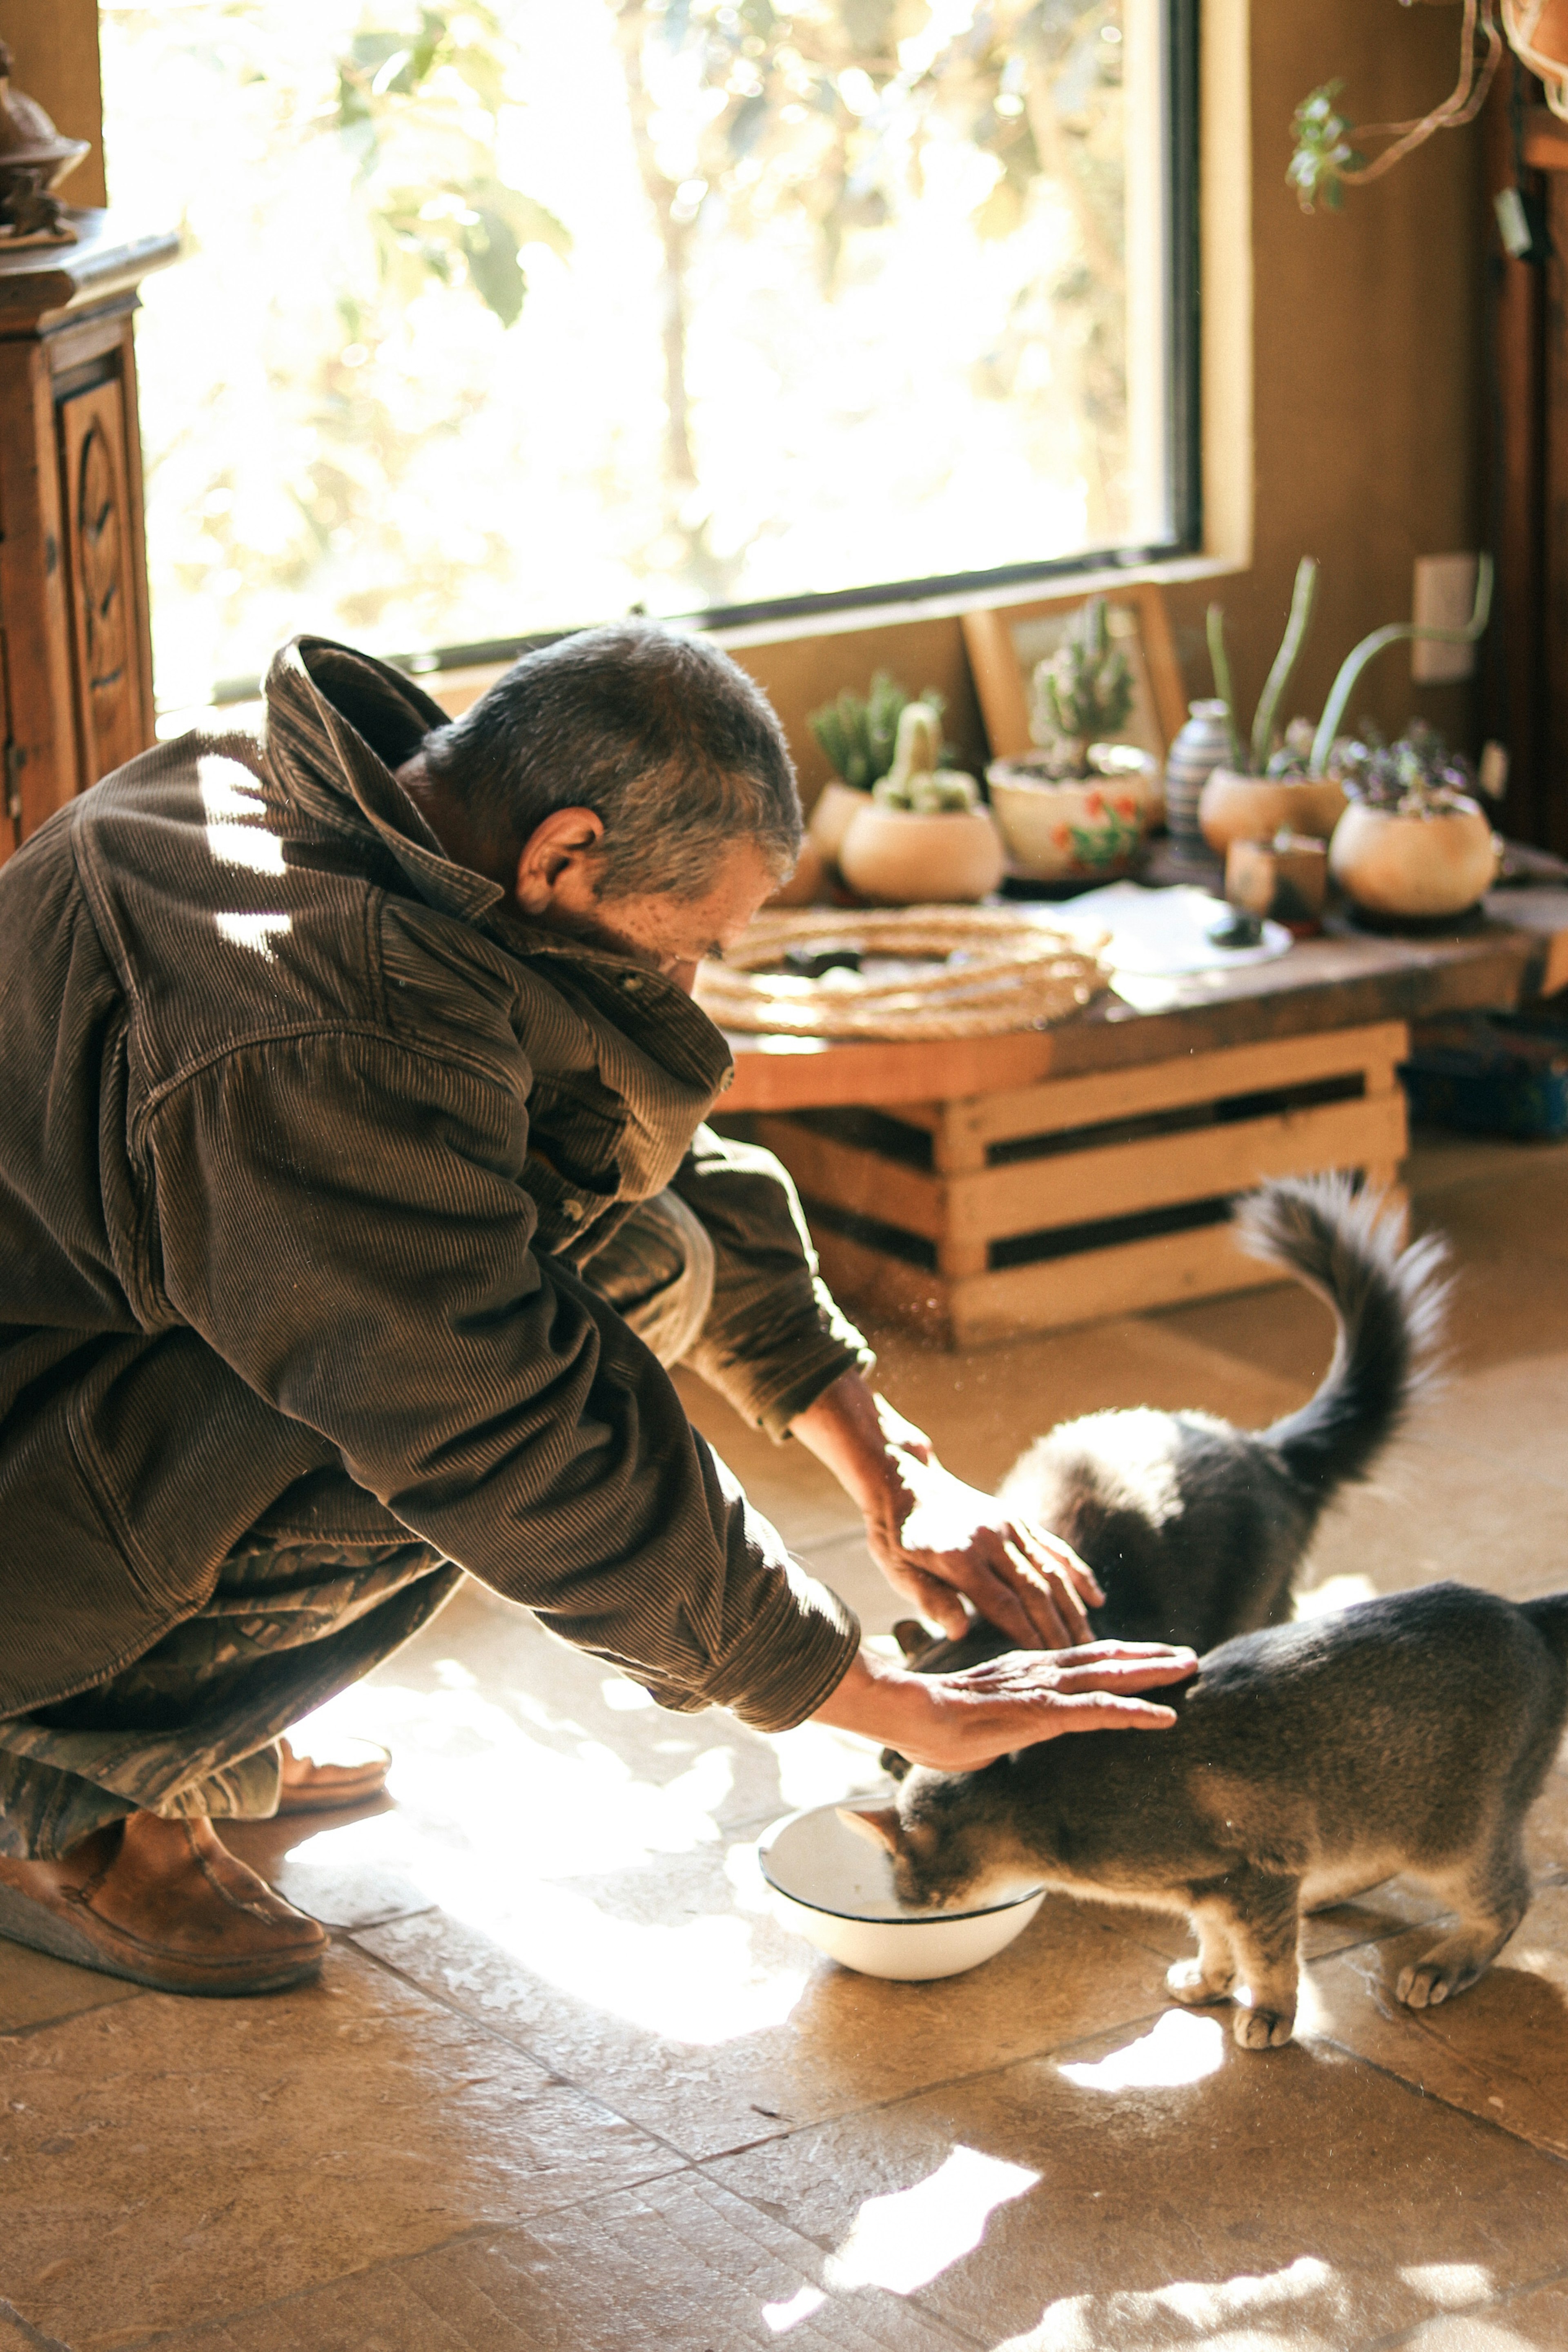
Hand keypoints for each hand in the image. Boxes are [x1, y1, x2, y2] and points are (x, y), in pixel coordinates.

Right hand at [812, 1642, 1199, 1771]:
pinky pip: (1097, 1712)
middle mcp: (1040, 1670)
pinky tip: (1163, 1717)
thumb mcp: (981, 1722)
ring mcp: (1043, 1689)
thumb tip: (1001, 1741)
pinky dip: (1134, 1712)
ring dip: (1153, 1674)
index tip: (1151, 1657)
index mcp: (1026, 1670)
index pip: (1082, 1658)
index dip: (1120, 1656)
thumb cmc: (935, 1726)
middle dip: (1150, 1658)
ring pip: (1109, 1676)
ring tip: (1188, 1670)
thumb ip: (1003, 1724)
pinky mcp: (1042, 1712)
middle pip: (1105, 1658)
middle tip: (1188, 1656)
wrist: (908, 1714)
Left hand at [865, 1451, 1102, 1650]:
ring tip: (1090, 1642)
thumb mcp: (898, 1571)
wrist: (903, 1482)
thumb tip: (959, 1633)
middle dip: (1058, 1629)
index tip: (1045, 1665)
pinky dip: (1078, 1573)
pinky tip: (1096, 1599)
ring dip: (1074, 1608)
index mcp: (959, 1557)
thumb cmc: (896, 1538)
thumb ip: (930, 1600)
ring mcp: (1008, 1525)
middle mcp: (991, 1539)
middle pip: (1035, 1590)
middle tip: (1076, 1663)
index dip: (1026, 1636)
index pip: (1002, 1604)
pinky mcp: (1017, 1519)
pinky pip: (1055, 1548)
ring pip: (1052, 1571)